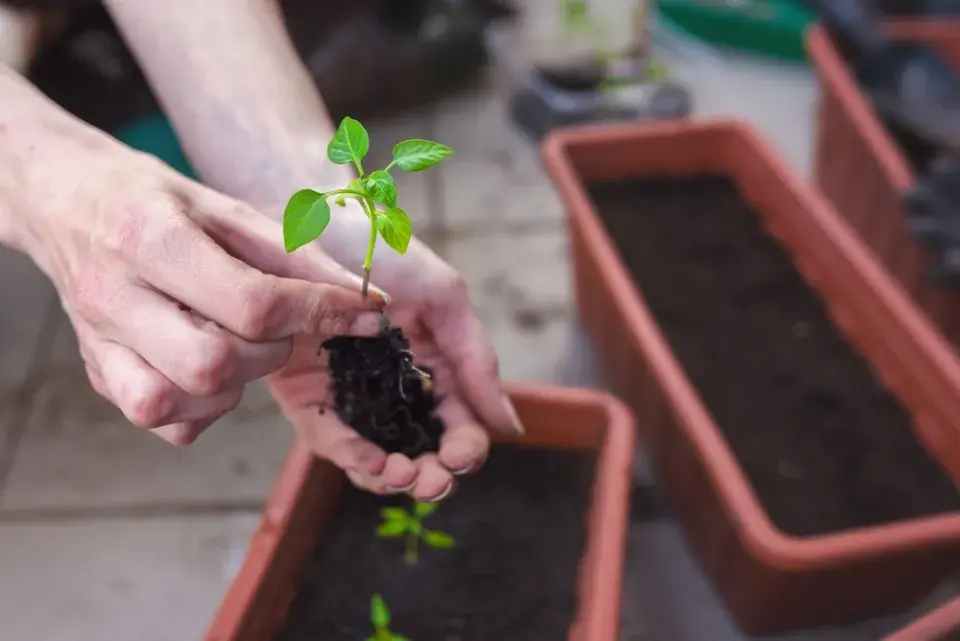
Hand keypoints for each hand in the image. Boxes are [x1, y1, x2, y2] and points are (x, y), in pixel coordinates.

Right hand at [8, 118, 386, 444]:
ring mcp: (100, 344)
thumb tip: (366, 300)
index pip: (251, 302)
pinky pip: (162, 421)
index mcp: (151, 239)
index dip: (321, 314)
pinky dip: (203, 406)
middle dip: (271, 352)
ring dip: (237, 383)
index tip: (368, 315)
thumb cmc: (154, 203)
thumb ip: (296, 256)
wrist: (66, 202)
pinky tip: (212, 368)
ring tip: (240, 343)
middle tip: (278, 326)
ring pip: (182, 402)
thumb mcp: (227, 209)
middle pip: (214, 363)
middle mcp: (116, 298)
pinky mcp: (98, 374)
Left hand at [268, 217, 522, 501]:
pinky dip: (351, 458)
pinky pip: (331, 440)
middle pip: (420, 451)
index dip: (465, 448)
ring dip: (392, 477)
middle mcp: (395, 389)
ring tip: (399, 475)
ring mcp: (351, 395)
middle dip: (430, 475)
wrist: (310, 217)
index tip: (460, 455)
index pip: (459, 424)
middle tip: (431, 480)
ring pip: (378, 457)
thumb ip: (478, 362)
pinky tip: (368, 460)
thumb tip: (511, 429)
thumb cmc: (383, 248)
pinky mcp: (308, 397)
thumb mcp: (444, 298)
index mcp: (435, 367)